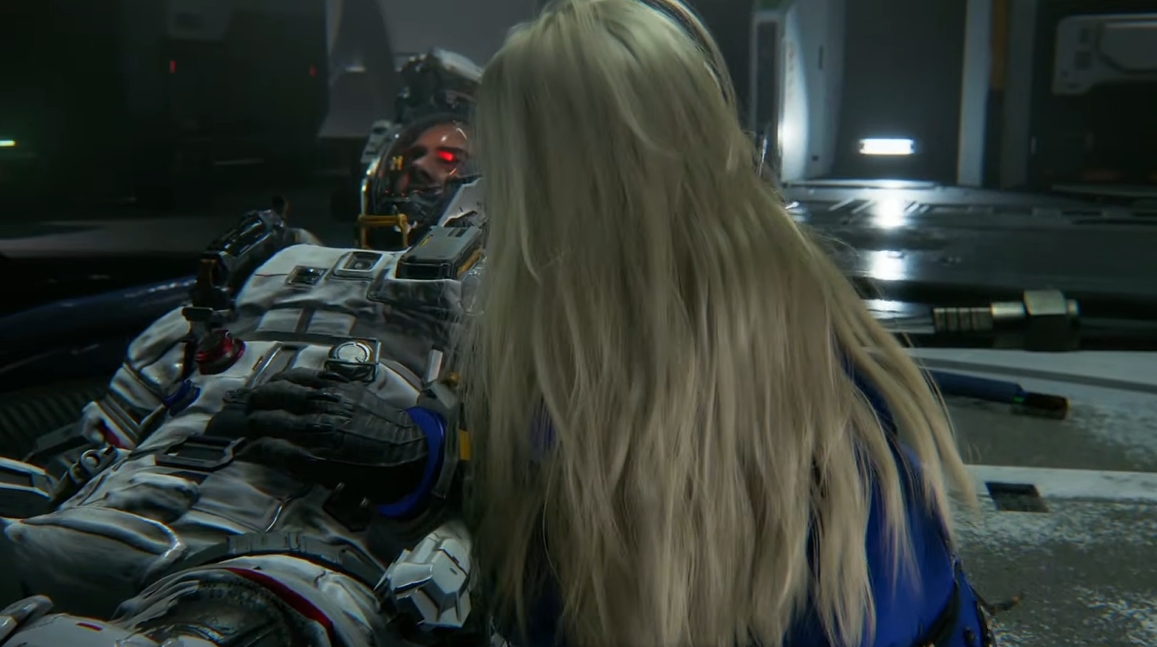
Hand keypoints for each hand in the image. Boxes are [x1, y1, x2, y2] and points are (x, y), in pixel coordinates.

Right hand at [206, 369, 431, 502]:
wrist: (415, 453)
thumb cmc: (374, 475)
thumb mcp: (329, 479)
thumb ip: (291, 462)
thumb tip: (256, 451)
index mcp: (315, 443)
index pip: (265, 433)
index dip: (242, 435)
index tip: (226, 436)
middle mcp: (320, 415)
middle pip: (271, 405)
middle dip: (247, 409)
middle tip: (232, 413)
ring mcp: (334, 396)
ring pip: (289, 384)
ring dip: (266, 389)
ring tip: (252, 395)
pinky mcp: (348, 386)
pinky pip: (312, 375)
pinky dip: (292, 377)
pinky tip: (284, 381)